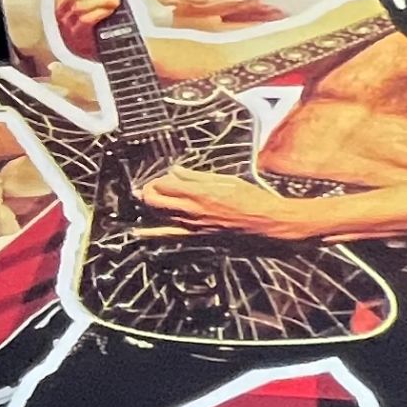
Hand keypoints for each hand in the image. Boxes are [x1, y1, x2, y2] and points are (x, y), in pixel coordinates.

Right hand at [55, 0, 120, 57]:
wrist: (85, 46)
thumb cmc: (90, 17)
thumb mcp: (88, 0)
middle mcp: (61, 6)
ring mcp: (66, 21)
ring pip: (79, 5)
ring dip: (101, 1)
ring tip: (115, 2)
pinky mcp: (75, 33)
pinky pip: (85, 19)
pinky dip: (100, 12)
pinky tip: (109, 11)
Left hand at [137, 169, 334, 239]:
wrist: (268, 222)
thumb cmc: (252, 198)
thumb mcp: (226, 180)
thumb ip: (197, 176)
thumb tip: (175, 170)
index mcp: (200, 191)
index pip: (164, 183)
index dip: (159, 179)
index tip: (164, 177)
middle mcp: (192, 208)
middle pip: (155, 199)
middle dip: (148, 191)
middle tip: (151, 186)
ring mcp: (193, 224)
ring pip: (160, 214)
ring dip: (150, 205)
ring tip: (144, 198)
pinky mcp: (198, 236)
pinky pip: (170, 235)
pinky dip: (152, 233)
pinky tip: (138, 232)